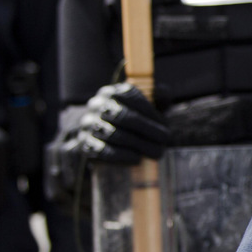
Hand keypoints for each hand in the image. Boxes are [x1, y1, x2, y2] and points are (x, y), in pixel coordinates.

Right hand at [45, 82, 169, 205]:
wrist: (105, 137)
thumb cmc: (133, 120)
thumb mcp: (145, 105)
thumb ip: (157, 96)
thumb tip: (164, 93)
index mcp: (112, 92)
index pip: (131, 96)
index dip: (151, 112)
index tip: (166, 127)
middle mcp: (97, 106)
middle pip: (124, 116)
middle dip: (148, 130)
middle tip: (165, 142)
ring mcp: (88, 125)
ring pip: (114, 134)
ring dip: (139, 145)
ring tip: (156, 153)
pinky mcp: (85, 144)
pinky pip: (102, 151)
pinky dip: (123, 156)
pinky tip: (137, 160)